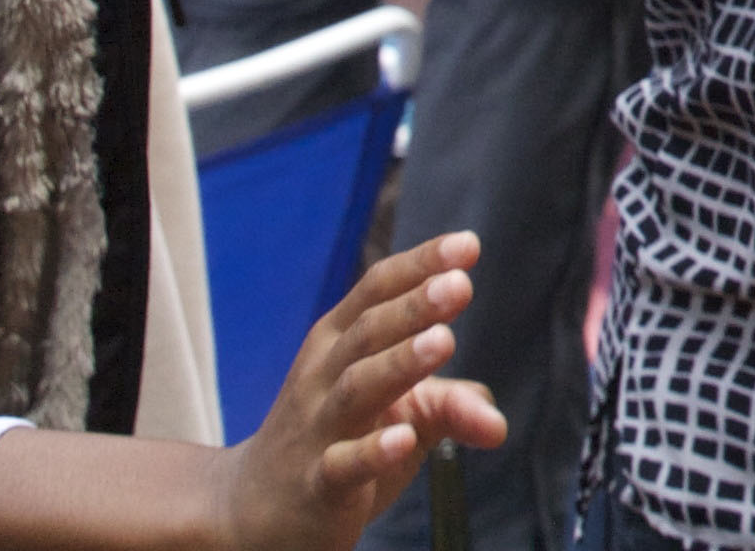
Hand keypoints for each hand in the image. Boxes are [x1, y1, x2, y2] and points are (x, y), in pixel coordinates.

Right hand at [204, 232, 504, 550]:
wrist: (255, 510)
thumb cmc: (338, 440)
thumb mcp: (401, 415)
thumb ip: (451, 406)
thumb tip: (499, 425)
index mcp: (339, 343)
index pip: (376, 292)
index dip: (420, 266)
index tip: (468, 244)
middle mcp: (323, 377)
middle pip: (367, 333)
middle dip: (414, 308)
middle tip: (460, 285)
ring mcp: (316, 430)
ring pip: (356, 389)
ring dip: (399, 363)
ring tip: (443, 340)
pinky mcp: (316, 484)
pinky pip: (342, 464)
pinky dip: (371, 451)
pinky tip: (403, 437)